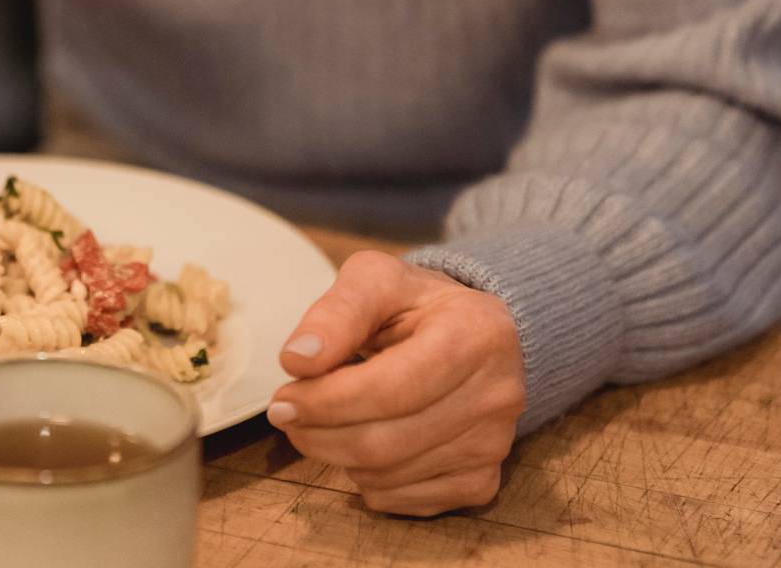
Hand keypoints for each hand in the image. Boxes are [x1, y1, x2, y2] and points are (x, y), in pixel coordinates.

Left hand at [268, 251, 525, 515]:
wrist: (469, 333)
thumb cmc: (414, 305)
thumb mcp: (374, 280)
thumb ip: (336, 312)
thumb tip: (297, 359)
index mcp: (476, 333)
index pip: (390, 389)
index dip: (326, 401)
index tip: (283, 398)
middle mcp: (497, 394)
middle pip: (385, 442)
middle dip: (319, 433)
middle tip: (288, 415)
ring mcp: (494, 444)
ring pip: (389, 476)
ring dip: (337, 455)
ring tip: (325, 421)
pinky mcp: (482, 480)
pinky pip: (405, 500)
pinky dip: (368, 480)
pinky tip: (363, 442)